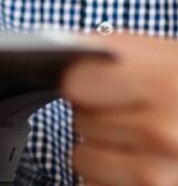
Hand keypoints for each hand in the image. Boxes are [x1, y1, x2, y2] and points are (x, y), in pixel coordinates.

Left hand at [62, 32, 177, 185]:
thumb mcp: (163, 56)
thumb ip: (108, 50)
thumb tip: (58, 48)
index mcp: (164, 87)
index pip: (75, 84)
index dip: (83, 80)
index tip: (97, 82)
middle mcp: (164, 136)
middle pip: (81, 122)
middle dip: (97, 115)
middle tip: (130, 112)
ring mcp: (159, 178)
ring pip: (83, 160)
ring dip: (100, 151)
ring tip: (134, 140)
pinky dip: (110, 179)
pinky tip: (137, 164)